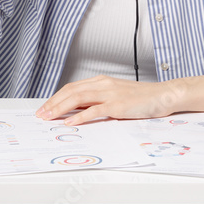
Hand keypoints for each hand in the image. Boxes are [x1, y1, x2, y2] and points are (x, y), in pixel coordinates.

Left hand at [35, 76, 186, 125]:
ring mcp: (110, 94)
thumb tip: (79, 112)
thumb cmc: (142, 98)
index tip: (45, 108)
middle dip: (52, 103)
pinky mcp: (117, 105)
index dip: (56, 98)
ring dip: (60, 108)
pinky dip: (80, 117)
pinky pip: (94, 110)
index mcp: (101, 81)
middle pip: (70, 91)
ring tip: (48, 118)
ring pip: (78, 98)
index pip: (72, 88)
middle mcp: (103, 84)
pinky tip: (70, 122)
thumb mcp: (117, 96)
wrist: (163, 95)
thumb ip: (99, 101)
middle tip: (40, 114)